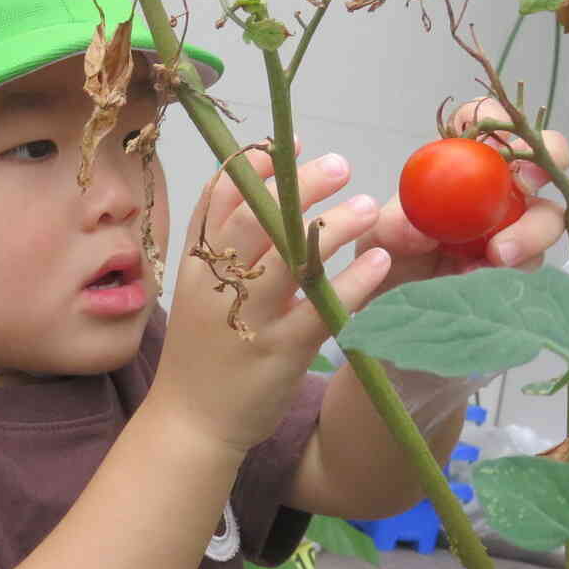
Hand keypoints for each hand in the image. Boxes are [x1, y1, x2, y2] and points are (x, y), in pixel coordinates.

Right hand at [155, 141, 388, 453]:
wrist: (190, 423)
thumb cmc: (202, 354)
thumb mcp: (198, 293)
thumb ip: (223, 248)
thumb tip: (264, 194)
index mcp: (196, 266)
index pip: (216, 200)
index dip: (251, 165)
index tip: (287, 145)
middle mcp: (216, 285)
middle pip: (253, 218)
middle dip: (298, 184)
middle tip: (340, 165)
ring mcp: (247, 319)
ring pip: (289, 258)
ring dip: (334, 225)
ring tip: (369, 205)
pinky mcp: (279, 352)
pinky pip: (320, 310)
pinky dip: (352, 281)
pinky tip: (379, 262)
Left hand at [362, 97, 568, 288]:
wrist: (393, 282)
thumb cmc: (390, 240)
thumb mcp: (380, 230)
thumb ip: (394, 225)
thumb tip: (419, 230)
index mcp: (464, 156)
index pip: (487, 117)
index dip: (496, 116)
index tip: (490, 134)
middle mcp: (499, 180)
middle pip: (545, 156)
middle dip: (545, 163)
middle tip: (525, 186)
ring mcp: (516, 216)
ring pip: (549, 213)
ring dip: (533, 230)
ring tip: (498, 254)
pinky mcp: (519, 252)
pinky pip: (536, 255)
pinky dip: (521, 262)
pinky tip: (489, 271)